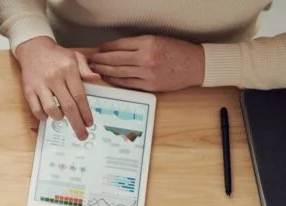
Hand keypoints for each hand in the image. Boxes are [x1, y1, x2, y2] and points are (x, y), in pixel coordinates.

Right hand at [14, 37, 99, 139]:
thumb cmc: (56, 55)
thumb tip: (97, 80)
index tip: (89, 123)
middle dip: (76, 123)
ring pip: (51, 110)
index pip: (79, 95)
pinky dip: (43, 116)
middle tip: (82, 135)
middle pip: (68, 106)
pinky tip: (48, 115)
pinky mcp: (28, 90)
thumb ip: (86, 70)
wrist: (33, 48)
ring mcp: (40, 85)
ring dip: (59, 118)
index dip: (85, 112)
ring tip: (62, 117)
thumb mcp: (75, 57)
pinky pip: (36, 109)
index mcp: (68, 69)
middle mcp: (54, 77)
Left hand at [89, 35, 204, 91]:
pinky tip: (107, 79)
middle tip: (89, 61)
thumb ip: (138, 44)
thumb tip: (117, 49)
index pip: (120, 45)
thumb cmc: (178, 51)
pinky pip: (126, 83)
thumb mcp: (158, 40)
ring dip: (103, 71)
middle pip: (115, 59)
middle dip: (100, 60)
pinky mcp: (148, 86)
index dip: (106, 48)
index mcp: (148, 43)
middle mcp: (145, 58)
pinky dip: (114, 81)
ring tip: (93, 70)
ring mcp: (146, 73)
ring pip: (118, 72)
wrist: (196, 65)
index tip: (98, 49)